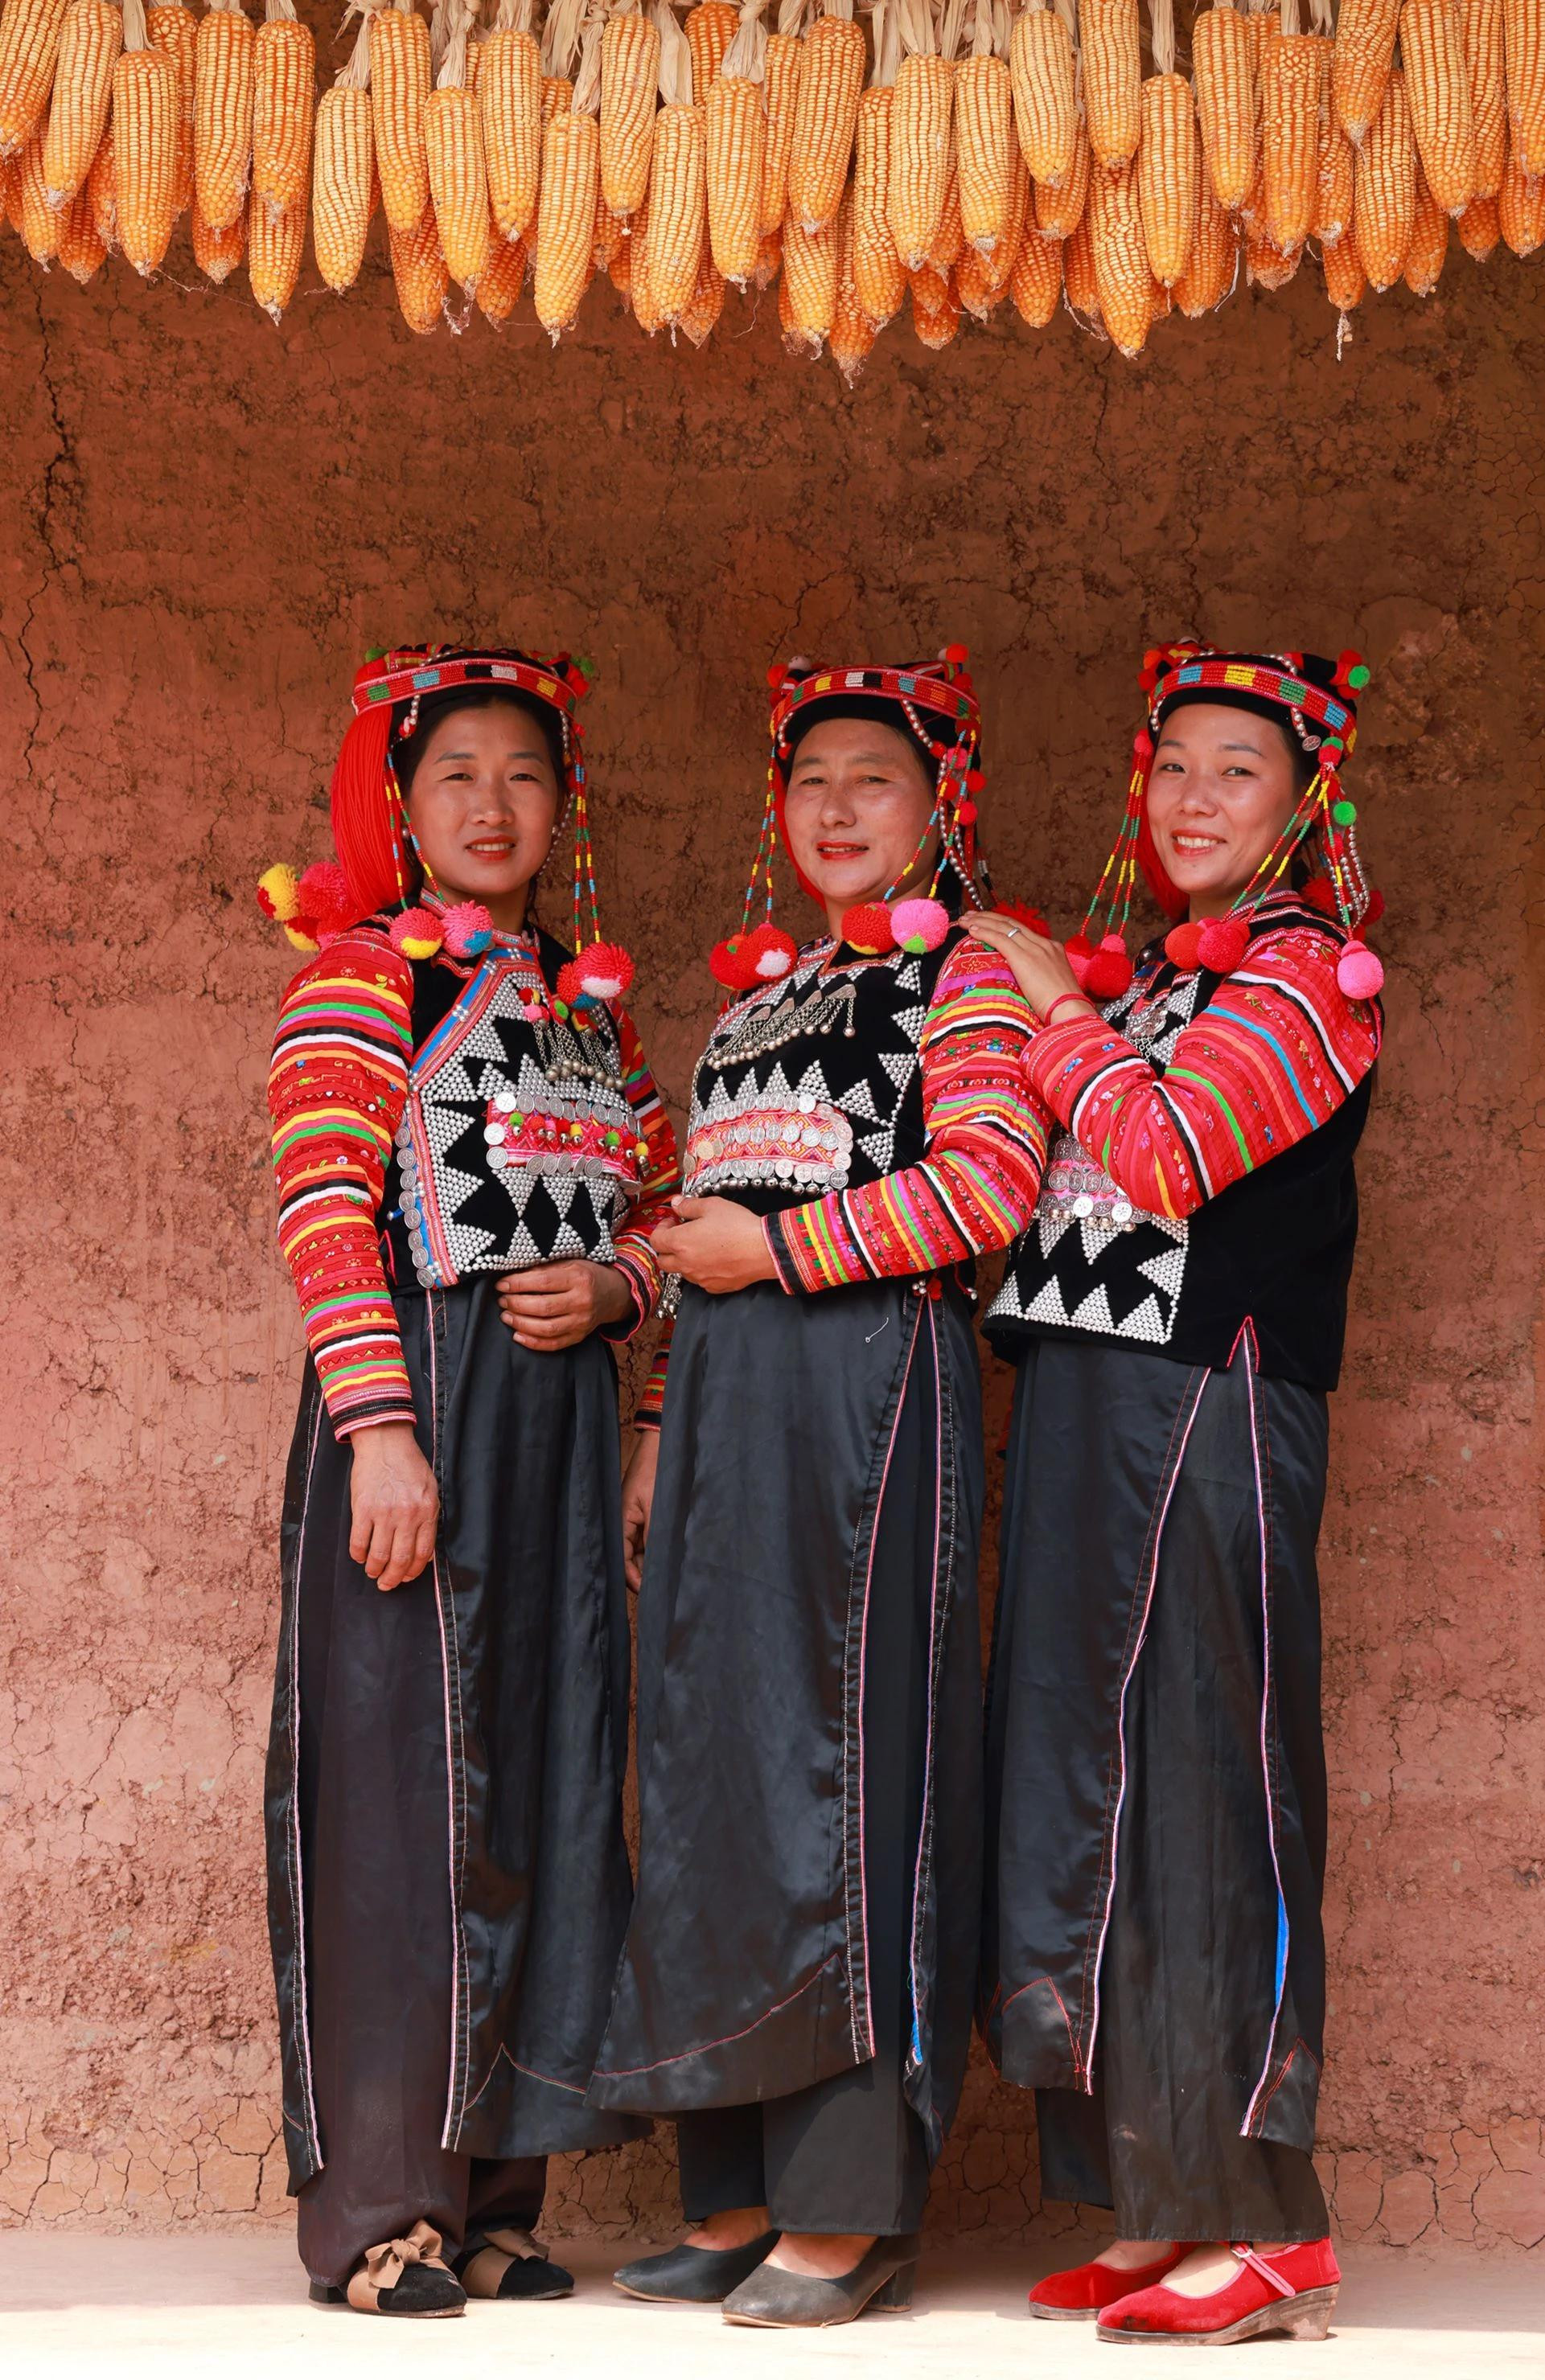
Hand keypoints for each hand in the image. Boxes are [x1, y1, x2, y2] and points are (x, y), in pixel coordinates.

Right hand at [348, 1421, 438, 1592]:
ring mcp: (384, 1512)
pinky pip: (359, 1542)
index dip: (413, 1571)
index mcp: (427, 1511)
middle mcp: (407, 1515)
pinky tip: (359, 1556)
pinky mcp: (362, 1508)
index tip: (407, 1577)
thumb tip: (423, 1553)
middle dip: (393, 1579)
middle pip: (400, 1560)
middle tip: (387, 1585)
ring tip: (372, 1572)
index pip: (422, 1553)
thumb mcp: (430, 1490)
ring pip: (378, 1555)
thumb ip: (428, 1519)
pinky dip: (358, 1555)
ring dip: (374, 1570)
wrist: (385, 1442)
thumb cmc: (410, 1465)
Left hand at [497, 1260, 632, 1350]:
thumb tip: (513, 1275)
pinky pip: (554, 1344)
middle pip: (542, 1307)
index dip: (518, 1284)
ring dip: (520, 1323)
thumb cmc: (586, 1275)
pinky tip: (518, 1335)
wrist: (613, 1294)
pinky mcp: (579, 1336)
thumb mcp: (569, 1263)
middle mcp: (582, 1301)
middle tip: (503, 1300)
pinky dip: (533, 1342)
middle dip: (516, 1304)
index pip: (542, 1282)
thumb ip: (545, 1269)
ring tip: (506, 1316)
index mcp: (579, 1278)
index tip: (501, 1285)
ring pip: (546, 1328)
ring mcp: (582, 1322)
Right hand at [621, 1430, 658, 1591]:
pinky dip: (655, 1550)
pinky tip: (668, 1558)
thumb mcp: (658, 1508)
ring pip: (638, 1552)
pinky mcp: (643, 1516)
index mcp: (620, 1521)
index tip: (650, 1593)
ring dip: (650, 1564)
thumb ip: (655, 1539)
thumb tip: (655, 1569)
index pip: (622, 1560)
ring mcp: (633, 1520)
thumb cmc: (657, 1473)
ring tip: (668, 1577)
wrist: (664, 1445)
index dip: (634, 1579)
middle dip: (643, 1575)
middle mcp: (624, 1523)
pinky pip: (645, 1540)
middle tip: (662, 1590)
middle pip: (629, 1559)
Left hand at [651, 1196, 778, 1294]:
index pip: (655, 1240)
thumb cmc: (738, 1226)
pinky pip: (700, 1280)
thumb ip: (689, 1205)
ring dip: (684, 1259)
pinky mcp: (714, 1286)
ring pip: (681, 1271)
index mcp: (680, 1243)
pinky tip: (716, 1258)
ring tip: (702, 1245)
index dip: (661, 1228)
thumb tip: (676, 1204)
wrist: (764, 1250)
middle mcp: (685, 1264)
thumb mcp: (712, 1205)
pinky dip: (701, 1270)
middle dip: (667, 1248)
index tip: (673, 1221)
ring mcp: (699, 1278)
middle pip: (662, 1261)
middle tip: (681, 1235)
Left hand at [966, 911, 1090, 1020]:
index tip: (988, 923)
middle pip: (1011, 924)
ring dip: (982, 921)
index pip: (1022, 931)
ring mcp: (1035, 949)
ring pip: (1004, 927)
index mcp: (1052, 949)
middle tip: (971, 915)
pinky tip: (971, 930)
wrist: (1071, 1011)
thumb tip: (1027, 983)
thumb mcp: (1053, 986)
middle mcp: (1044, 944)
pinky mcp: (1024, 957)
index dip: (1002, 925)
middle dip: (989, 918)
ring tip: (965, 919)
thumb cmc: (1063, 1007)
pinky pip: (1000, 939)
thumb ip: (1040, 977)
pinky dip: (984, 932)